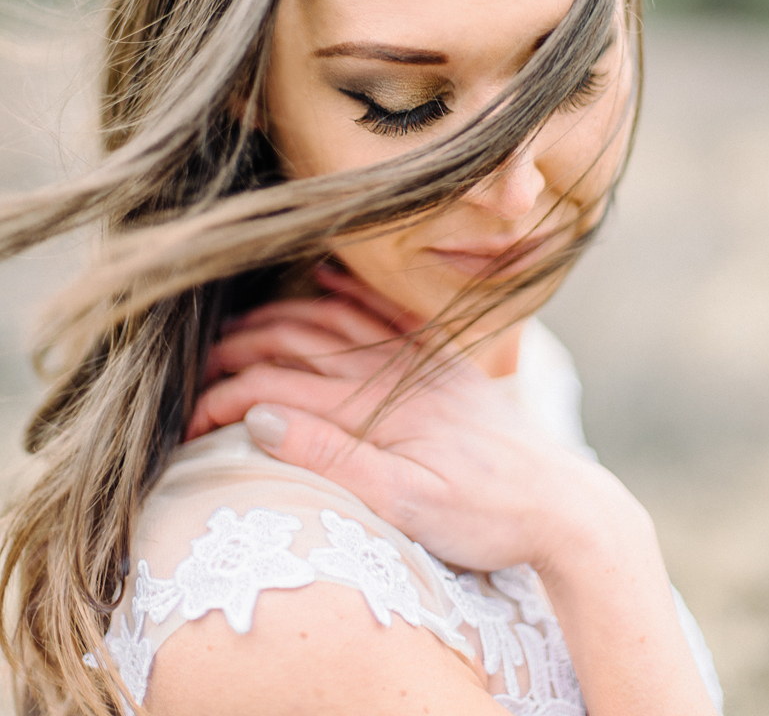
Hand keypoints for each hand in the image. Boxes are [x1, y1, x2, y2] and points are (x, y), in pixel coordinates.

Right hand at [188, 266, 719, 714]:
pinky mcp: (441, 360)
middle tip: (197, 368)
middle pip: (294, 341)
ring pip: (330, 318)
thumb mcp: (405, 503)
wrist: (562, 503)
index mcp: (374, 404)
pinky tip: (321, 274)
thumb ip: (331, 457)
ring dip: (277, 317)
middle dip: (237, 350)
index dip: (221, 398)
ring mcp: (417, 358)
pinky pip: (383, 309)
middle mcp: (391, 367)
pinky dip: (345, 288)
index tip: (186, 420)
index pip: (274, 386)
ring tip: (236, 329)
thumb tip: (258, 417)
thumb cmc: (483, 515)